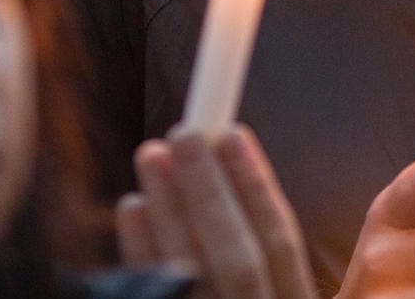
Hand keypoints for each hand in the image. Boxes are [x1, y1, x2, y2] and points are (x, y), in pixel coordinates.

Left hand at [118, 125, 319, 298]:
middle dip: (210, 193)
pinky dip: (140, 253)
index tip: (232, 133)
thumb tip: (222, 172)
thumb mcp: (278, 293)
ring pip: (193, 278)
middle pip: (237, 261)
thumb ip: (265, 261)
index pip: (282, 246)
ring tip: (152, 155)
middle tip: (184, 132)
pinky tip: (132, 210)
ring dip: (170, 213)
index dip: (257, 187)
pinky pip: (157, 298)